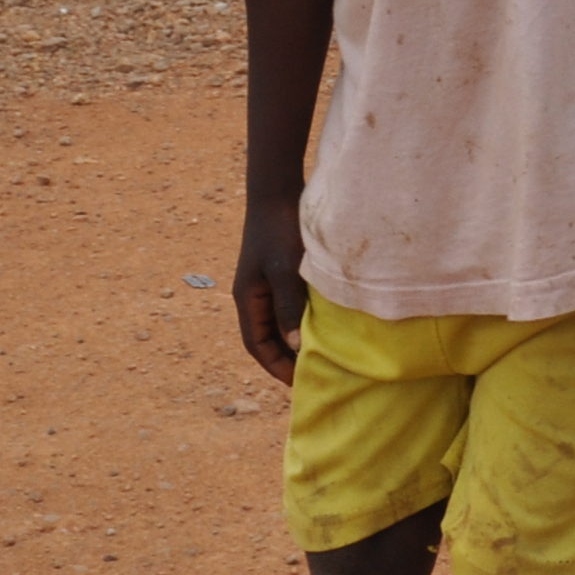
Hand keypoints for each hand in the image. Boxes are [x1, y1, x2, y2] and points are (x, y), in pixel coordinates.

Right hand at [233, 199, 307, 384]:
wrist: (278, 190)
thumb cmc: (278, 228)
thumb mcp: (284, 270)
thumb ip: (288, 307)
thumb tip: (296, 345)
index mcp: (247, 298)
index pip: (256, 345)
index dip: (274, 367)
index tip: (297, 385)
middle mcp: (255, 295)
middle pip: (268, 337)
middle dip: (286, 359)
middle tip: (314, 376)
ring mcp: (268, 283)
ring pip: (281, 322)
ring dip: (297, 339)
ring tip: (322, 357)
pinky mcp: (283, 272)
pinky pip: (291, 305)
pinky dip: (305, 319)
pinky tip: (327, 324)